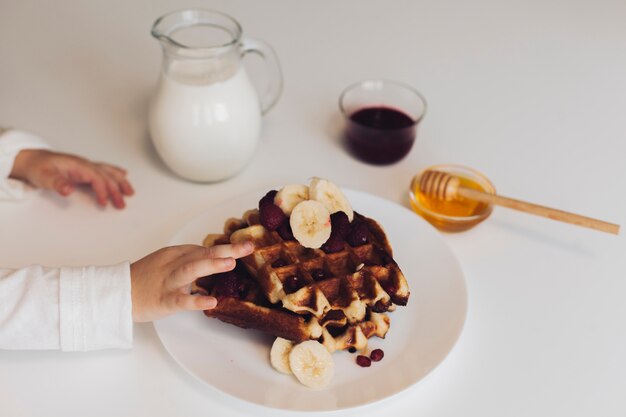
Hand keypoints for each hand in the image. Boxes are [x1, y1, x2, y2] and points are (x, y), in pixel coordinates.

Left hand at [10, 149, 133, 208]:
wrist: (31, 159)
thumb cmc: (38, 168)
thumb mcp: (44, 177)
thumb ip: (57, 183)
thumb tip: (69, 189)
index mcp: (78, 165)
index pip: (97, 178)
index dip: (103, 190)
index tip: (104, 203)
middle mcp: (85, 164)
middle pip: (106, 176)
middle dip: (116, 190)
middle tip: (122, 204)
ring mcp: (86, 166)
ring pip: (109, 173)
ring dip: (120, 182)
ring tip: (130, 192)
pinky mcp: (84, 170)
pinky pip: (105, 170)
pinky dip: (116, 173)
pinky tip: (123, 175)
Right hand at [130, 242, 254, 321]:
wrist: (118, 293)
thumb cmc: (145, 278)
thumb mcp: (169, 262)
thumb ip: (191, 260)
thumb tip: (217, 259)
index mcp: (177, 254)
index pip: (205, 248)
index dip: (227, 247)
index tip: (246, 245)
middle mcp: (174, 263)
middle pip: (202, 254)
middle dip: (227, 250)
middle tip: (248, 247)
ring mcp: (169, 281)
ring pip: (191, 270)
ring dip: (211, 265)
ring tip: (231, 263)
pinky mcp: (163, 300)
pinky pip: (181, 300)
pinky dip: (197, 301)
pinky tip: (212, 302)